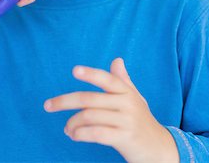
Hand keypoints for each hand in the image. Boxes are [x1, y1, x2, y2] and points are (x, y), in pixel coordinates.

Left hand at [43, 58, 178, 162]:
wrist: (161, 149)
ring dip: (72, 123)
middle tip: (47, 106)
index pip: (106, 79)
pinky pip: (97, 133)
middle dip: (64, 101)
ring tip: (66, 129)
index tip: (74, 71)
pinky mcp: (125, 139)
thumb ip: (123, 80)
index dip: (90, 74)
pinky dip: (81, 134)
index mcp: (127, 92)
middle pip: (90, 99)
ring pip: (89, 117)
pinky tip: (74, 135)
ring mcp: (126, 121)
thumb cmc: (143, 121)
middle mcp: (127, 104)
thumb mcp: (136, 98)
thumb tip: (117, 60)